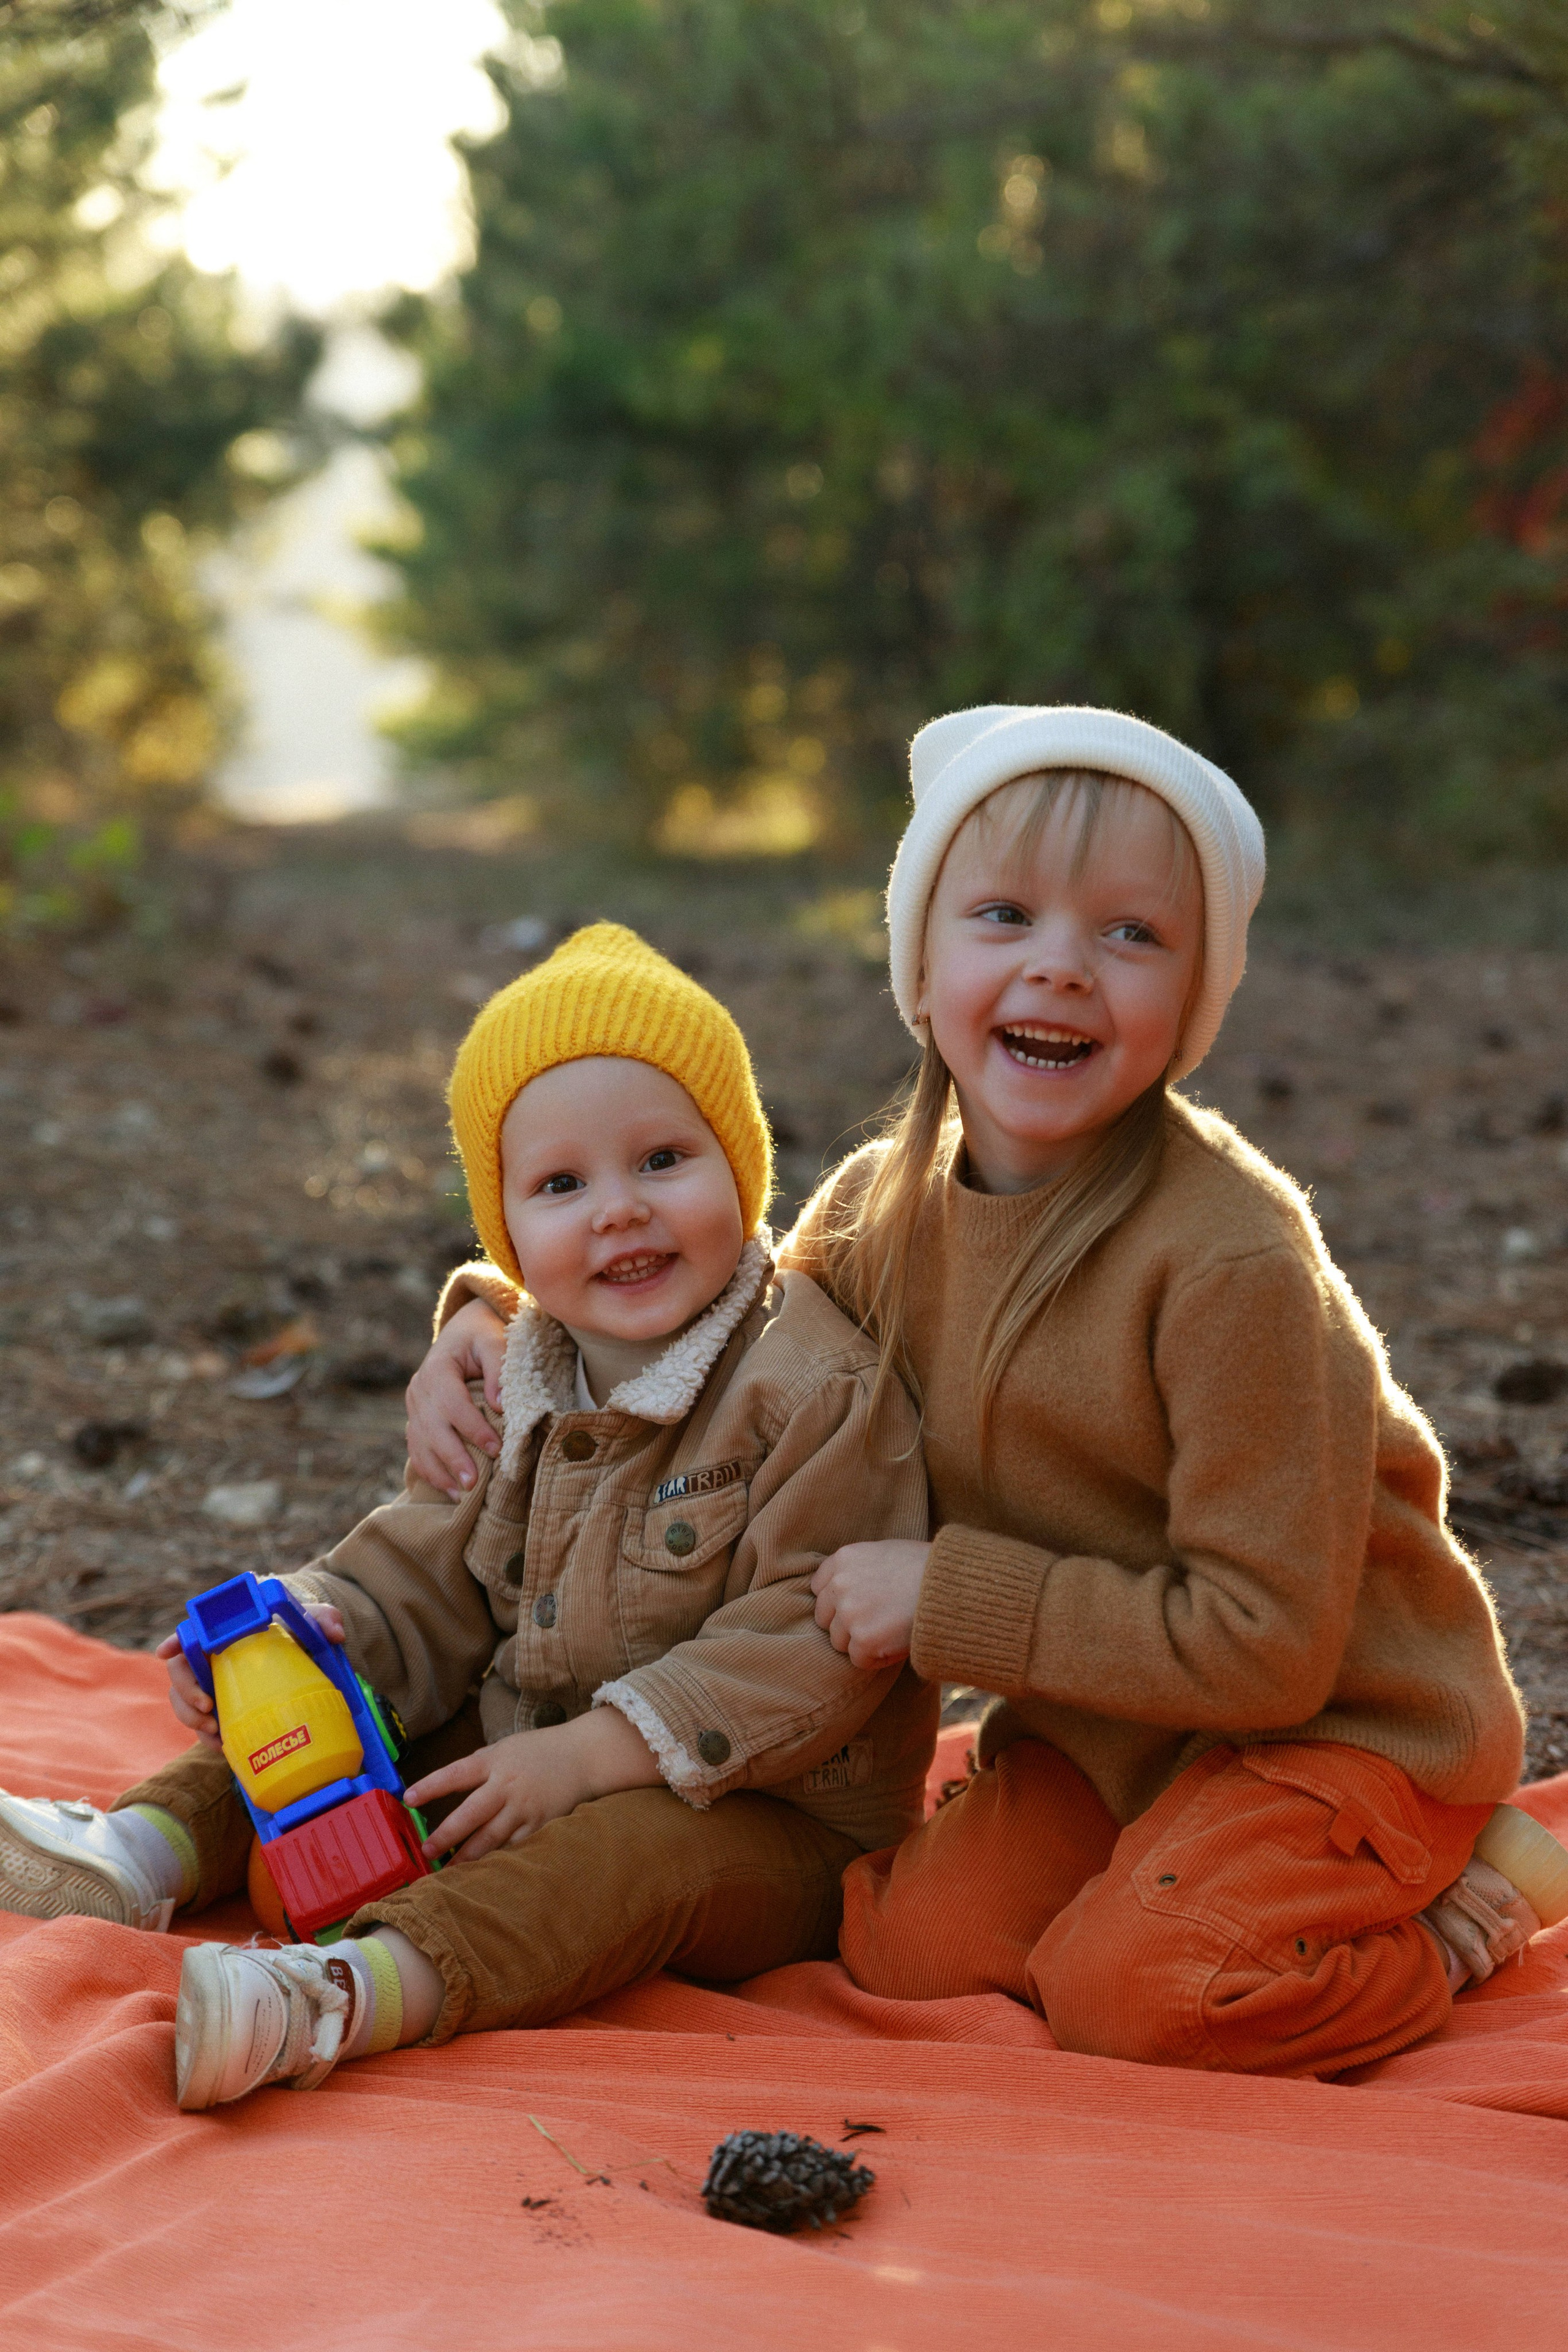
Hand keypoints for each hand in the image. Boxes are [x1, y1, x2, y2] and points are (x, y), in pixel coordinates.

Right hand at [155, 1602, 345, 1746]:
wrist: (299, 1652)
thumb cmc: (297, 1629)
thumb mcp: (310, 1621)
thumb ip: (323, 1618)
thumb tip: (336, 1634)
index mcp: (225, 1630)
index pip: (191, 1631)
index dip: (175, 1641)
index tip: (165, 1652)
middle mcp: (210, 1656)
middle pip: (179, 1671)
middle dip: (184, 1691)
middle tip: (206, 1708)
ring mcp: (211, 1683)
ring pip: (183, 1700)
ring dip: (191, 1718)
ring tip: (214, 1732)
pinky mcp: (219, 1706)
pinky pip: (201, 1723)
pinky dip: (206, 1737)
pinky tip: (221, 1745)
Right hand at [405, 1299, 508, 1498]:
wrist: (463, 1331)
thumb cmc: (483, 1336)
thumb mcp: (494, 1340)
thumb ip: (499, 1367)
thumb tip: (500, 1403)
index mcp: (437, 1367)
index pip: (453, 1403)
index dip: (473, 1428)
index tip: (495, 1447)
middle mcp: (419, 1388)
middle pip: (433, 1429)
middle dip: (453, 1458)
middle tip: (473, 1483)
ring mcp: (414, 1405)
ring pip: (420, 1444)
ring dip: (439, 1472)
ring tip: (460, 1495)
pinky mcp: (417, 1419)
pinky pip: (417, 1448)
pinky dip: (430, 1471)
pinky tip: (448, 1490)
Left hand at [405, 1706, 660, 1864]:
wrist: (583, 1755)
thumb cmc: (539, 1750)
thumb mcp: (504, 1748)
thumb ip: (478, 1766)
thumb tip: (448, 1783)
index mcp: (494, 1761)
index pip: (456, 1774)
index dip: (431, 1786)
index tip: (408, 1798)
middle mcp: (507, 1785)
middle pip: (471, 1814)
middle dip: (446, 1834)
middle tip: (426, 1851)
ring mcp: (524, 1807)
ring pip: (491, 1837)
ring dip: (467, 1857)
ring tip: (447, 1872)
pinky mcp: (540, 1824)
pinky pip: (515, 1847)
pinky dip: (498, 1861)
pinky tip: (483, 1874)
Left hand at [810, 1539, 930, 1669]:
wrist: (952, 1586)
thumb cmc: (926, 1568)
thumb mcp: (884, 1553)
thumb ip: (859, 1570)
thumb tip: (844, 1590)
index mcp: (843, 1559)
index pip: (819, 1589)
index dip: (837, 1601)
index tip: (858, 1605)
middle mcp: (840, 1585)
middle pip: (825, 1618)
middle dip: (846, 1624)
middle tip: (876, 1621)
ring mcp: (850, 1614)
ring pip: (839, 1641)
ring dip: (861, 1642)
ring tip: (891, 1630)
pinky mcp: (864, 1641)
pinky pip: (859, 1660)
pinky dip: (877, 1658)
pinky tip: (896, 1643)